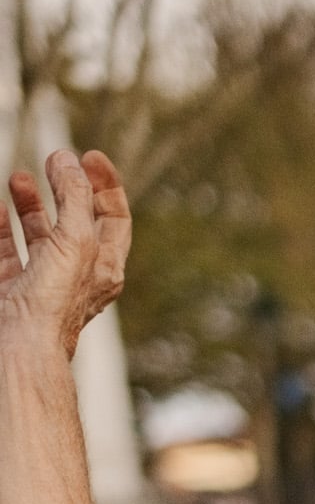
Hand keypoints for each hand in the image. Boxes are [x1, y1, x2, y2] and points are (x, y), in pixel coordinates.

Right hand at [0, 149, 130, 360]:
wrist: (21, 348)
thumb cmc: (55, 300)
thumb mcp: (76, 239)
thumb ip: (74, 196)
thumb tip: (67, 160)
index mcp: (104, 266)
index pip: (115, 217)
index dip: (106, 184)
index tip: (89, 155)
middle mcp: (79, 276)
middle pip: (78, 223)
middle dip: (66, 189)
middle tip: (53, 160)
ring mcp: (45, 284)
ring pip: (40, 237)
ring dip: (31, 205)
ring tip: (20, 178)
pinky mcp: (14, 291)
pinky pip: (7, 254)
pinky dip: (2, 229)